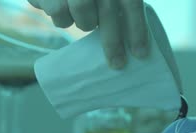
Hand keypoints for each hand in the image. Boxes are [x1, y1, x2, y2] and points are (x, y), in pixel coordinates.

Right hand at [28, 0, 149, 68]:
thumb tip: (134, 42)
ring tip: (77, 13)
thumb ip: (116, 4)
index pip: (131, 3)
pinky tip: (55, 2)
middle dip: (113, 43)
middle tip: (117, 63)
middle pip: (108, 11)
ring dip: (82, 22)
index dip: (137, 29)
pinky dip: (56, 13)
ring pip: (81, 14)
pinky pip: (56, 12)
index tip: (140, 54)